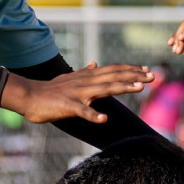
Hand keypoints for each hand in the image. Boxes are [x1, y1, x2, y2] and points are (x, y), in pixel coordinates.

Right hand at [0, 63, 154, 123]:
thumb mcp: (70, 78)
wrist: (30, 96)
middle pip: (114, 77)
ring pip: (104, 89)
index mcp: (87, 77)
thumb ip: (84, 72)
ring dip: (122, 88)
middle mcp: (85, 82)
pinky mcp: (68, 106)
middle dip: (134, 76)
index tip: (146, 70)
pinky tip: (104, 119)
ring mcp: (78, 94)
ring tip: (139, 88)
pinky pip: (82, 111)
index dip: (130, 70)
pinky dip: (93, 115)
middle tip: (153, 76)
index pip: (113, 70)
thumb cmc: (50, 90)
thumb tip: (95, 63)